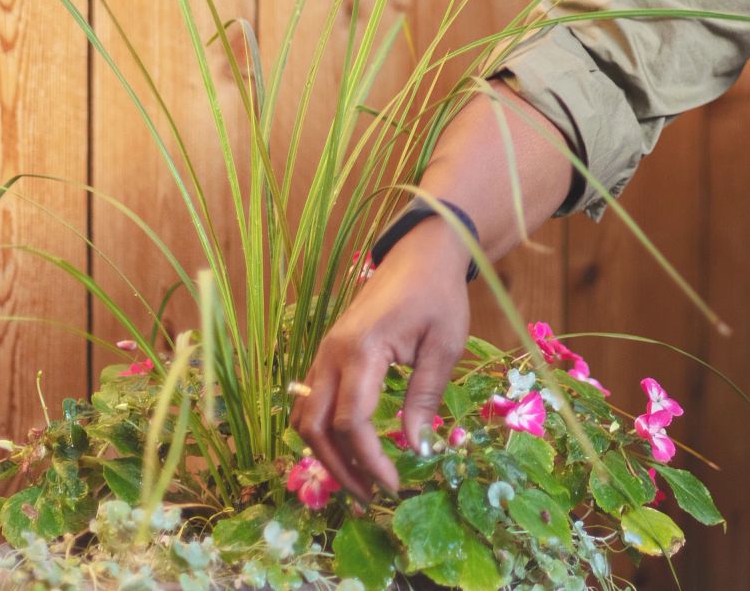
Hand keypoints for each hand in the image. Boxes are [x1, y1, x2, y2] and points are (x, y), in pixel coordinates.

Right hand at [290, 218, 472, 504]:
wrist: (420, 254)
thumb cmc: (438, 295)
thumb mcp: (444, 345)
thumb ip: (425, 396)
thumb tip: (416, 448)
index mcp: (360, 350)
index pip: (350, 422)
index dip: (370, 460)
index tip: (395, 485)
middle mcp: (330, 354)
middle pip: (314, 427)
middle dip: (340, 468)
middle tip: (372, 496)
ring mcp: (323, 354)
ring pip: (304, 417)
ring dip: (326, 454)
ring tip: (360, 480)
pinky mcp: (326, 355)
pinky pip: (310, 402)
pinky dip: (322, 432)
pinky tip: (349, 449)